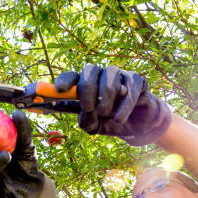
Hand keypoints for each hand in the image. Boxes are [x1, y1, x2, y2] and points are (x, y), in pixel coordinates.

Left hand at [54, 64, 171, 145]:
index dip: (66, 80)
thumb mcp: (94, 126)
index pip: (73, 76)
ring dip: (106, 97)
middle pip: (90, 70)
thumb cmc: (110, 123)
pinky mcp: (137, 80)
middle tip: (89, 107)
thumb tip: (86, 111)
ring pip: (110, 74)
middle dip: (87, 89)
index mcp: (86, 85)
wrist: (137, 128)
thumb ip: (86, 120)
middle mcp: (101, 76)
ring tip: (107, 114)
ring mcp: (120, 76)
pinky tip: (119, 119)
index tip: (60, 90)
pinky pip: (130, 85)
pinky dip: (124, 105)